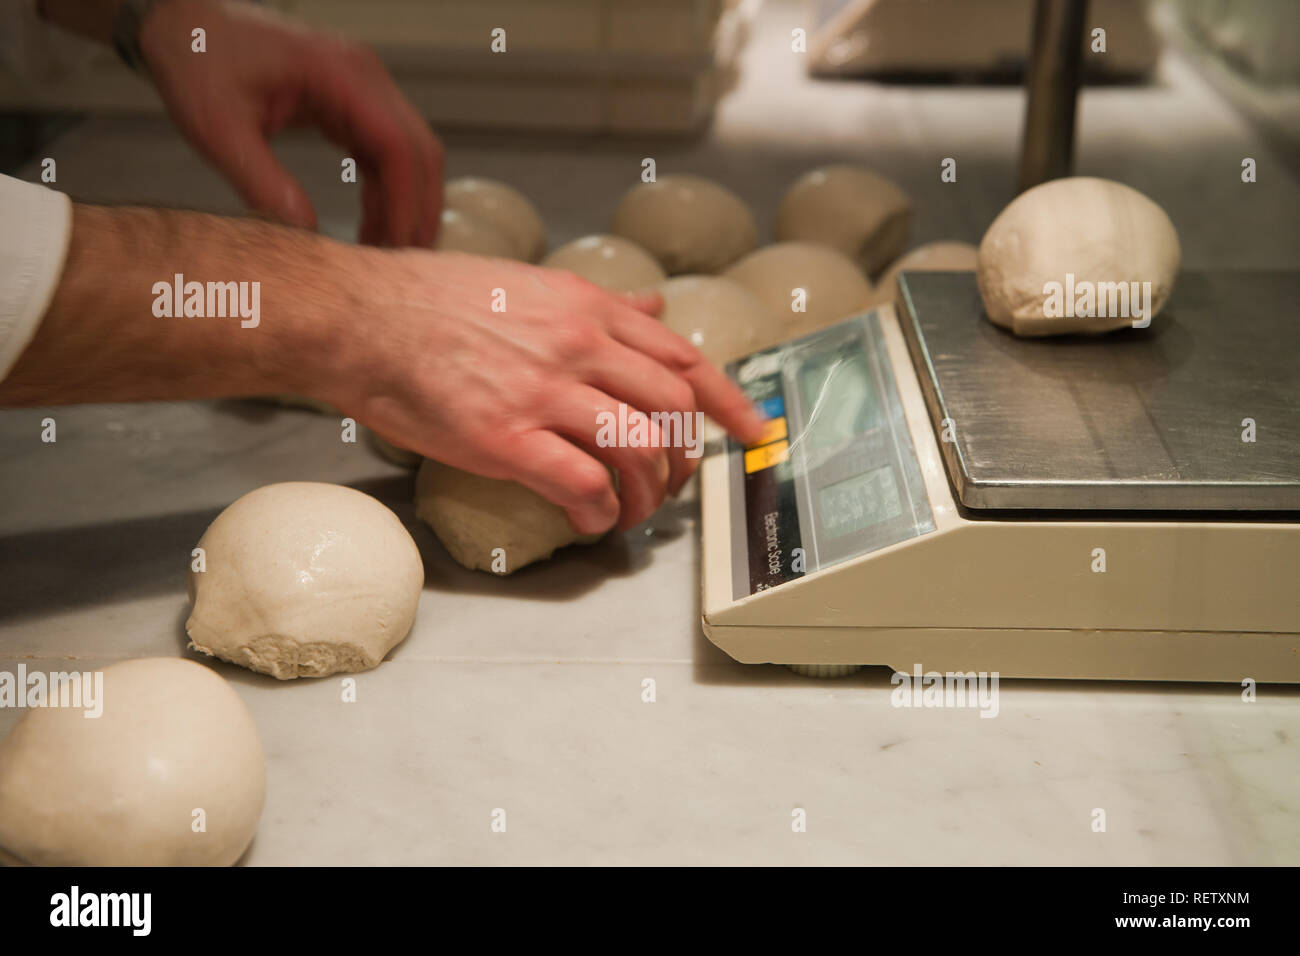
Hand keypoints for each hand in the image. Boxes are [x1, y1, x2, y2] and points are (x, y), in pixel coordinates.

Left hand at [139, 0, 442, 246]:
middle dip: (419, 209)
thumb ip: (262, 182)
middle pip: (420, 151)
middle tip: (405, 262)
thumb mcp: (219, 128)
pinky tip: (372, 224)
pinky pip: (386, 151)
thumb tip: (305, 235)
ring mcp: (363, 88)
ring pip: (410, 153)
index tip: (395, 249)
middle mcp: (365, 77)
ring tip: (386, 251)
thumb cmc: (199, 58)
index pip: (398, 146)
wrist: (185, 21)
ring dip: (405, 203)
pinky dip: (386, 190)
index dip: (404, 203)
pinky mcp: (352, 101)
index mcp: (340, 75)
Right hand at [315, 249, 766, 533]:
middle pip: (674, 412)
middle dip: (685, 460)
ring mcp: (544, 391)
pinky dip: (599, 510)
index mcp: (588, 309)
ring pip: (638, 451)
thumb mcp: (532, 285)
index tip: (755, 431)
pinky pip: (581, 482)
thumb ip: (600, 304)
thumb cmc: (433, 301)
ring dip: (648, 496)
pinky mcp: (505, 436)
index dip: (730, 401)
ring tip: (630, 515)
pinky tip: (590, 519)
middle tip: (671, 486)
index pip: (685, 358)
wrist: (360, 316)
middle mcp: (579, 346)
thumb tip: (653, 307)